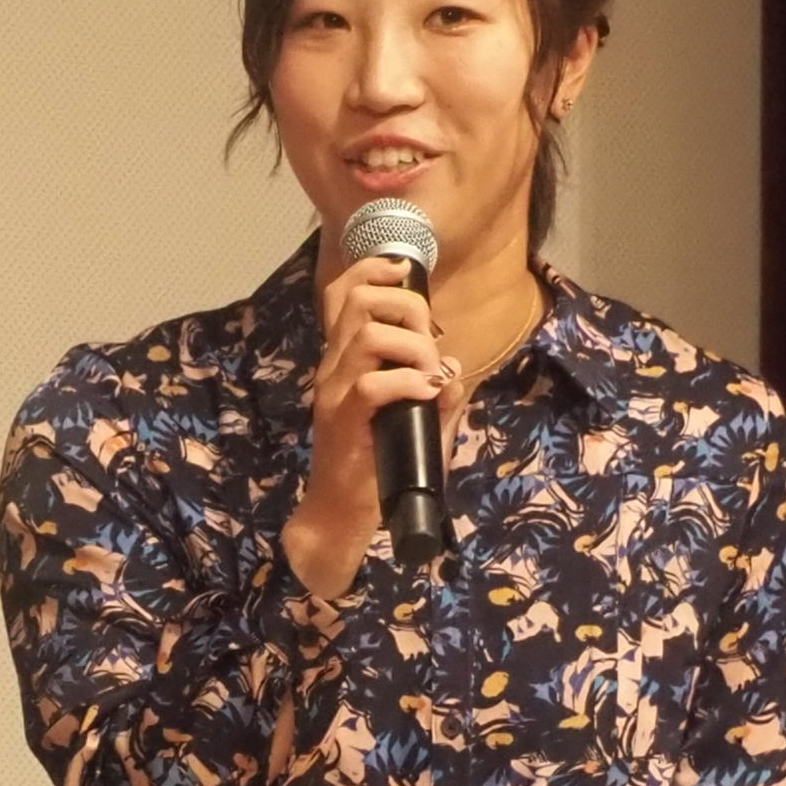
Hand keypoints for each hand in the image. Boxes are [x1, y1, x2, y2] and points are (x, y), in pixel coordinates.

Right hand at [282, 254, 469, 598]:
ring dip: (413, 348)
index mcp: (344, 359)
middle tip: (430, 341)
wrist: (342, 514)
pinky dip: (408, 382)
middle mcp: (332, 367)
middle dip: (408, 308)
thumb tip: (453, 365)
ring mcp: (333, 391)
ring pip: (368, 337)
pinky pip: (372, 383)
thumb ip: (437, 390)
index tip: (406, 273)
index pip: (343, 294)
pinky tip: (425, 395)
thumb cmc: (380, 465)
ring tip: (429, 374)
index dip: (373, 271)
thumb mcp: (418, 420)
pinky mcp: (341, 419)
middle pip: (359, 302)